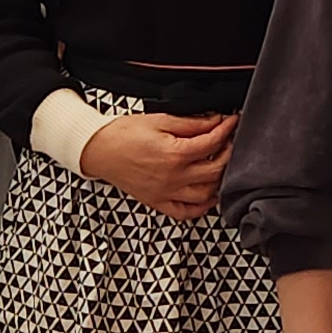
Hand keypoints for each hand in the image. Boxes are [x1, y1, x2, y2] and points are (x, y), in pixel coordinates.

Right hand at [81, 111, 234, 221]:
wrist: (99, 150)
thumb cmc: (124, 134)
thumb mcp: (160, 120)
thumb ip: (191, 123)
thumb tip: (214, 121)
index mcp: (174, 154)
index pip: (212, 143)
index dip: (226, 129)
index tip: (232, 121)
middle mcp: (173, 178)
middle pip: (215, 170)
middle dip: (228, 153)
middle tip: (228, 141)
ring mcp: (166, 193)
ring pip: (206, 195)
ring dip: (219, 180)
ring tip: (220, 164)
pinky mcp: (158, 203)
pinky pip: (187, 212)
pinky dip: (202, 206)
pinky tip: (208, 193)